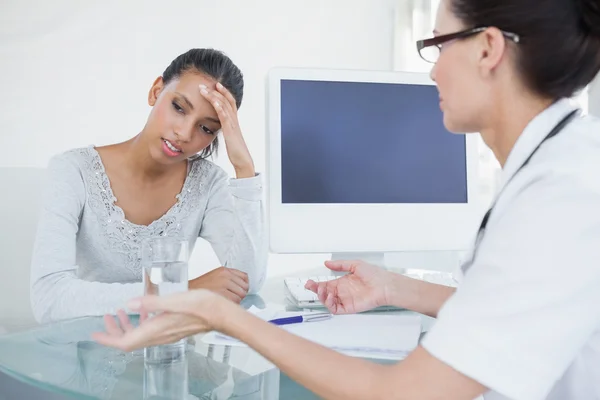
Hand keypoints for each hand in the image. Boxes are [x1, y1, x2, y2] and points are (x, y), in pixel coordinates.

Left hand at [92, 290, 226, 351]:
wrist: (222, 313)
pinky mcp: (173, 328)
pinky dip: (142, 322)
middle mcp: (160, 335)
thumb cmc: (204, 306)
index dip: (108, 339)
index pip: (125, 342)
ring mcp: (167, 333)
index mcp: (156, 329)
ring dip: (127, 326)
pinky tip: (145, 311)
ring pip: (140, 335)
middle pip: (130, 340)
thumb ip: (151, 302)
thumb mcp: (175, 299)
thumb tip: (130, 304)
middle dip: (114, 331)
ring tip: (119, 314)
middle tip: (106, 320)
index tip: (96, 334)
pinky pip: (151, 330)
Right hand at [189, 267, 248, 302]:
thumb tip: (243, 285)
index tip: (241, 289)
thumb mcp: (215, 276)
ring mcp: (224, 285)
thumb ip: (229, 278)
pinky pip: (235, 302)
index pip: (245, 277)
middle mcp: (225, 276)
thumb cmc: (199, 288)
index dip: (244, 285)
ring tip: (225, 300)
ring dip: (236, 300)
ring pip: (241, 295)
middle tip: (231, 297)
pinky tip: (223, 304)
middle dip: (240, 294)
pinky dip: (231, 305)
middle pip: (245, 287)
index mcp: (224, 270)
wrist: (187, 293)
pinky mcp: (222, 295)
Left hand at [199, 83, 254, 177]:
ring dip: (214, 96)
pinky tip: (213, 101)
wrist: (242, 160)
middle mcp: (234, 120)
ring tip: (203, 89)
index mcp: (234, 121)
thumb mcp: (229, 137)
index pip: (230, 103)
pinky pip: (225, 116)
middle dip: (217, 91)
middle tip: (205, 84)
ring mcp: (233, 124)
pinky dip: (219, 107)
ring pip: (224, 105)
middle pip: (227, 100)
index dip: (223, 93)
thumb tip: (217, 126)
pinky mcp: (230, 130)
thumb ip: (225, 129)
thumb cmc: (235, 151)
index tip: (215, 85)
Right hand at [305, 260, 394, 313]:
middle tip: (311, 286)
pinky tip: (330, 296)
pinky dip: (330, 304)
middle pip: (324, 293)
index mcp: (342, 282)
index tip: (309, 282)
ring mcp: (345, 300)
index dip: (316, 284)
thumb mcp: (354, 265)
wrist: (384, 285)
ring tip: (322, 290)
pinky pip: (335, 308)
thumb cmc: (374, 274)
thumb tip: (327, 263)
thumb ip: (340, 265)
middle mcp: (342, 292)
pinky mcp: (349, 307)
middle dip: (316, 290)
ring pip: (328, 301)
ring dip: (321, 296)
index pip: (325, 284)